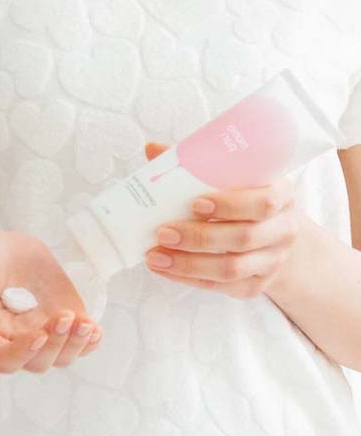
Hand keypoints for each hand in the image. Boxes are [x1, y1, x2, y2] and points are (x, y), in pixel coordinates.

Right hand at [0, 227, 102, 373]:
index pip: (5, 360)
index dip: (23, 353)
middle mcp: (15, 340)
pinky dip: (90, 339)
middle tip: (64, 317)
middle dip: (55, 345)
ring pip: (62, 354)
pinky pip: (78, 338)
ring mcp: (42, 328)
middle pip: (39, 361)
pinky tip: (95, 329)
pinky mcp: (61, 315)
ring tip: (85, 324)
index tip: (38, 334)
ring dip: (77, 344)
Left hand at [144, 143, 298, 298]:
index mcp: (281, 194)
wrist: (274, 237)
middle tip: (162, 232)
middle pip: (244, 237)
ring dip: (189, 264)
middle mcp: (283, 230)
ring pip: (232, 268)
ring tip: (155, 256)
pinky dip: (189, 279)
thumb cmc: (245, 199)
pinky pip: (221, 287)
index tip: (195, 204)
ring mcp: (271, 261)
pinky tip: (164, 269)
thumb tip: (152, 148)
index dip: (230, 204)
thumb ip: (197, 164)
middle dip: (199, 237)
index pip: (264, 201)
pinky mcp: (255, 285)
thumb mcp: (234, 177)